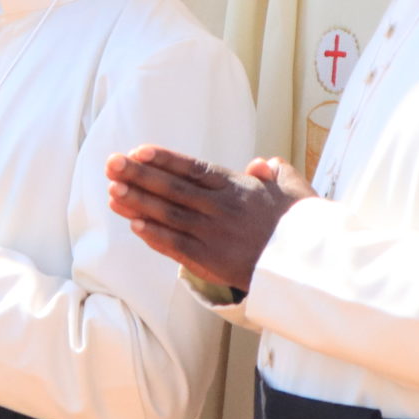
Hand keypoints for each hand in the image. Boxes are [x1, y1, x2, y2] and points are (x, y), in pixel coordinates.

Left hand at [106, 148, 310, 291]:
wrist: (307, 267)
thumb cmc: (300, 226)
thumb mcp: (292, 190)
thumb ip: (274, 172)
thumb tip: (260, 164)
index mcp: (236, 187)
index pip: (192, 168)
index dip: (163, 159)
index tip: (137, 151)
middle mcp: (220, 208)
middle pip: (172, 188)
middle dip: (138, 175)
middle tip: (111, 164)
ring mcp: (212, 235)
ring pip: (168, 215)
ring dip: (138, 203)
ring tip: (112, 191)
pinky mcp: (210, 261)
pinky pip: (176, 246)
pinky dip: (154, 235)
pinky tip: (134, 225)